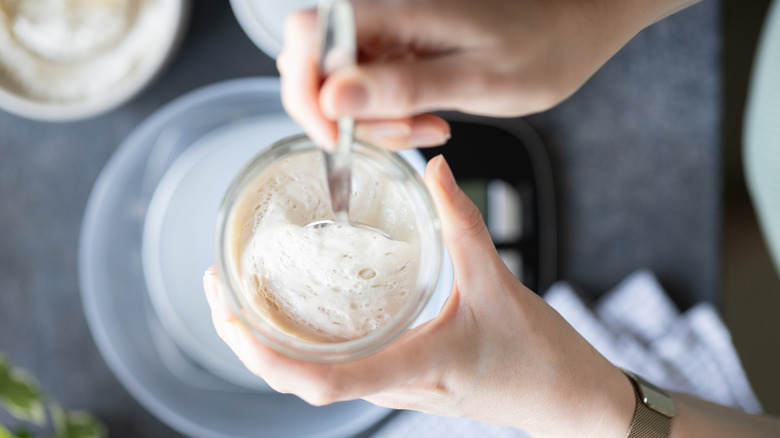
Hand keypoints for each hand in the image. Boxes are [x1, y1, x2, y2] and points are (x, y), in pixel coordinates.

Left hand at [204, 155, 634, 437]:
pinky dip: (303, 340)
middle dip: (247, 341)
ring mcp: (393, 386)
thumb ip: (463, 222)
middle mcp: (391, 386)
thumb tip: (434, 169)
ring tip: (242, 294)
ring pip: (311, 375)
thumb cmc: (539, 359)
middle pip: (297, 381)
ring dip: (269, 341)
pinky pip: (337, 365)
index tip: (231, 316)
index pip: (320, 383)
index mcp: (411, 369)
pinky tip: (299, 306)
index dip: (266, 357)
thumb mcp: (498, 283)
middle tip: (218, 288)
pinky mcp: (400, 376)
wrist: (568, 400)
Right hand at [278, 0, 696, 150]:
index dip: (304, 90)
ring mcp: (388, 39)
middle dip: (348, 117)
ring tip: (433, 126)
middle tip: (408, 131)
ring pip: (342, 90)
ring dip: (379, 124)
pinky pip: (371, 95)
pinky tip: (433, 120)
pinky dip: (394, 120)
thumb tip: (333, 96)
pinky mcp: (399, 57)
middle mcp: (380, 20)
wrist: (570, 30)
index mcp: (393, 12)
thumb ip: (404, 87)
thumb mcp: (476, 78)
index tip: (337, 134)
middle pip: (316, 70)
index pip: (305, 37)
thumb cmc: (538, 47)